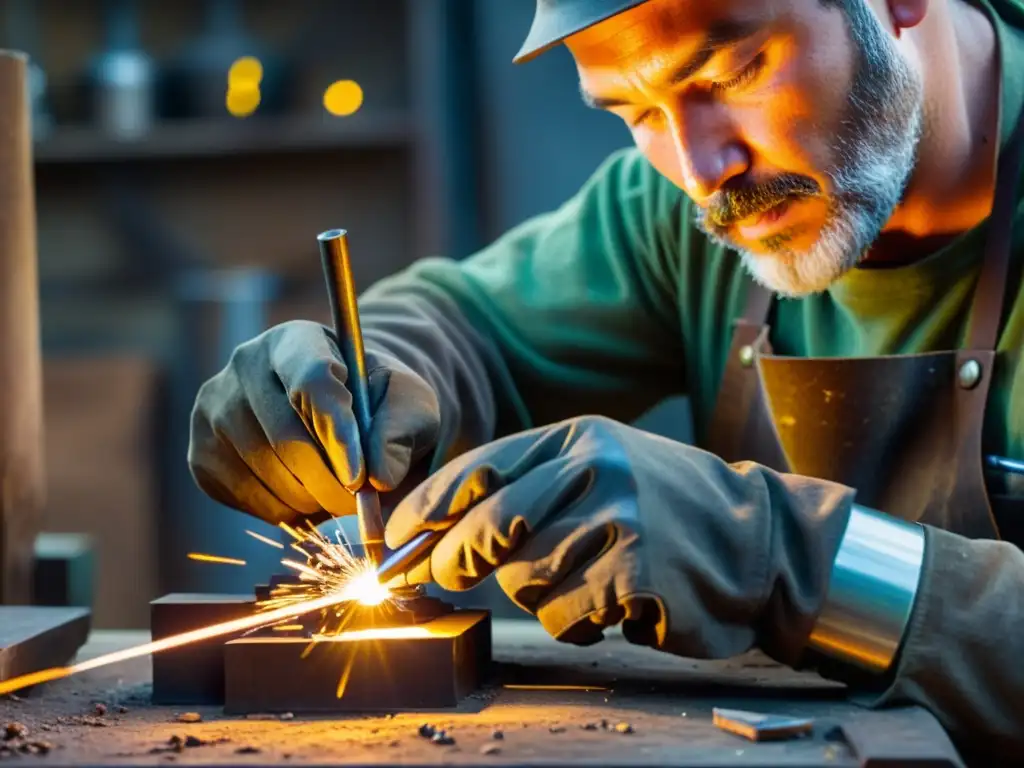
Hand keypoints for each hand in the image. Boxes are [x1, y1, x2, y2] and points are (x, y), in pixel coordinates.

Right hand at [188, 320, 439, 525]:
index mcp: (300, 340)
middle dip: (331, 483)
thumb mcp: (410, 403)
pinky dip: (285, 512)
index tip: (362, 478)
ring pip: (266, 474)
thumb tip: (379, 476)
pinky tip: (305, 496)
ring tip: (336, 494)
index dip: (337, 434)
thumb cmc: (379, 403)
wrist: (339, 412)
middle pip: (286, 439)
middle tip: (360, 502)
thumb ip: (403, 430)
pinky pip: (246, 499)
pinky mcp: (202, 453)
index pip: (311, 381)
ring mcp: (215, 408)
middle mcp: (246, 364)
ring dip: (311, 501)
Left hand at [385, 416, 852, 661]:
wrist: (759, 539)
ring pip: (525, 577)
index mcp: (576, 439)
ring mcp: (616, 518)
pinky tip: (612, 602)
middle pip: (488, 527)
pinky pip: (565, 613)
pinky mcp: (634, 571)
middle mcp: (593, 468)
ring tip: (584, 579)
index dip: (427, 511)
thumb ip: (528, 491)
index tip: (396, 544)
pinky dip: (576, 620)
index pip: (477, 470)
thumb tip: (440, 537)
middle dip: (453, 561)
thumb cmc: (666, 508)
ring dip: (539, 593)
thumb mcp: (600, 472)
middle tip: (442, 578)